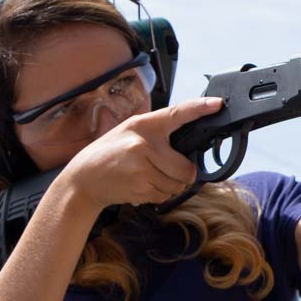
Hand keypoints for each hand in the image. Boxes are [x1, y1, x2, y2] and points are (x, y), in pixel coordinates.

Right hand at [58, 97, 223, 211]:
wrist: (83, 179)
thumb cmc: (109, 155)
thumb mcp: (129, 133)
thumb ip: (156, 134)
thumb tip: (188, 145)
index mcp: (143, 125)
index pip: (177, 114)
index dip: (200, 109)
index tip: (218, 104)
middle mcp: (144, 143)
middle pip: (187, 167)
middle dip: (182, 175)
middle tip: (164, 171)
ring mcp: (142, 165)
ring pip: (178, 184)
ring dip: (169, 186)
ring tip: (146, 177)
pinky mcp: (140, 186)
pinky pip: (165, 195)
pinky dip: (158, 195)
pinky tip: (140, 185)